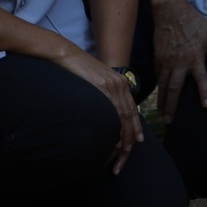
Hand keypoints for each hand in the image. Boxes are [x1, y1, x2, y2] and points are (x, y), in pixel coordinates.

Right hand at [58, 49, 141, 172]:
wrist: (68, 55)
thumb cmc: (79, 69)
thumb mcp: (97, 82)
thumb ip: (105, 93)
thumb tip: (106, 109)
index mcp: (121, 83)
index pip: (132, 109)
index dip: (136, 126)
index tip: (138, 140)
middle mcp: (120, 84)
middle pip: (130, 115)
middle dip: (131, 135)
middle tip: (129, 152)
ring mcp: (112, 85)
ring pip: (123, 115)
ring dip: (124, 135)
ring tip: (123, 150)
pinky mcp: (102, 87)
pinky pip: (112, 110)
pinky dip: (115, 125)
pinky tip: (114, 137)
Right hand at [152, 0, 206, 120]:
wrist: (171, 11)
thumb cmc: (195, 22)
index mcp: (195, 57)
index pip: (201, 79)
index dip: (205, 92)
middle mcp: (179, 62)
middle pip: (174, 88)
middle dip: (172, 106)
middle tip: (169, 120)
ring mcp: (166, 61)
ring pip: (163, 85)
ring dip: (162, 100)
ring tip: (162, 113)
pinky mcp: (158, 58)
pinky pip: (158, 76)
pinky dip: (159, 87)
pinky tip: (160, 96)